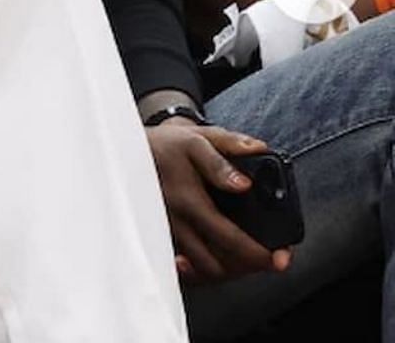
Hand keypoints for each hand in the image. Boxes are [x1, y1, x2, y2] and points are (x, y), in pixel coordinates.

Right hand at [147, 120, 291, 284]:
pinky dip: (202, 268)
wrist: (129, 148)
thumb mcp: (199, 139)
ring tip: (244, 259)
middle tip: (264, 259)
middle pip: (214, 265)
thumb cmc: (166, 144)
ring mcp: (166, 231)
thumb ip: (226, 154)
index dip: (258, 255)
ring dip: (224, 269)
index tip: (278, 258)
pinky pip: (184, 264)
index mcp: (190, 200)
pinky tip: (215, 258)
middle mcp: (176, 221)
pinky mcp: (160, 234)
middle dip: (244, 267)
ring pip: (198, 268)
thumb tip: (245, 182)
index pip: (229, 240)